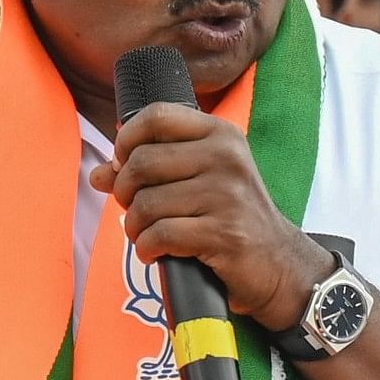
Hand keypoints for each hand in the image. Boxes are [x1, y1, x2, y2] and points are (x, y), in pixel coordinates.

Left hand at [92, 107, 336, 332]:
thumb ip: (151, 171)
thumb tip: (100, 173)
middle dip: (124, 191)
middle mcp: (226, 157)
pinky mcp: (224, 233)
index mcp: (221, 134)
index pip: (156, 115)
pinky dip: (147, 248)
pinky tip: (155, 252)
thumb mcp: (201, 181)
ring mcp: (227, 195)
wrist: (280, 264)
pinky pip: (160, 235)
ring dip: (134, 226)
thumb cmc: (233, 217)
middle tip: (134, 209)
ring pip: (146, 203)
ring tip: (146, 235)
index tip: (122, 164)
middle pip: (142, 162)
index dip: (126, 140)